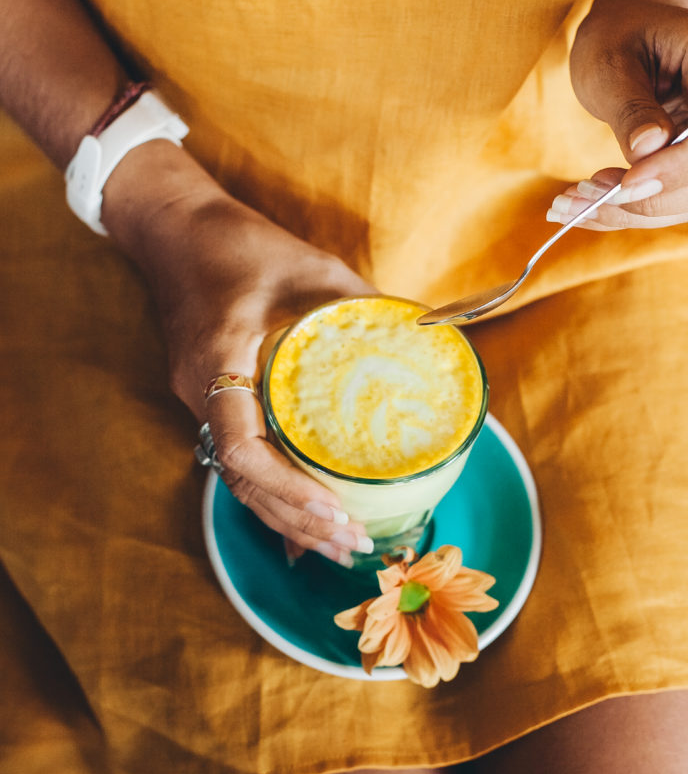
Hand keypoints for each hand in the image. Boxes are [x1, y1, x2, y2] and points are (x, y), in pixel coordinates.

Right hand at [104, 142, 375, 565]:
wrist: (176, 227)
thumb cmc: (240, 243)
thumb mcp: (312, 267)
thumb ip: (365, 305)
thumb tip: (424, 336)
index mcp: (221, 360)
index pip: (242, 447)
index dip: (287, 488)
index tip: (333, 508)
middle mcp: (202, 391)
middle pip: (242, 480)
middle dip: (297, 521)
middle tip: (352, 545)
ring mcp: (199, 398)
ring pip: (239, 477)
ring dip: (286, 516)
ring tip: (336, 545)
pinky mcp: (208, 396)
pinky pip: (238, 457)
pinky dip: (273, 489)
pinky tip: (304, 514)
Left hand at [553, 0, 687, 229]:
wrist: (637, 29)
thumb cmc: (621, 34)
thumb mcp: (609, 60)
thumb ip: (629, 106)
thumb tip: (646, 151)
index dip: (681, 161)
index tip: (626, 181)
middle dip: (651, 194)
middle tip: (583, 195)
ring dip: (639, 209)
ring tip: (577, 201)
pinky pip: (685, 199)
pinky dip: (637, 210)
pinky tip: (592, 205)